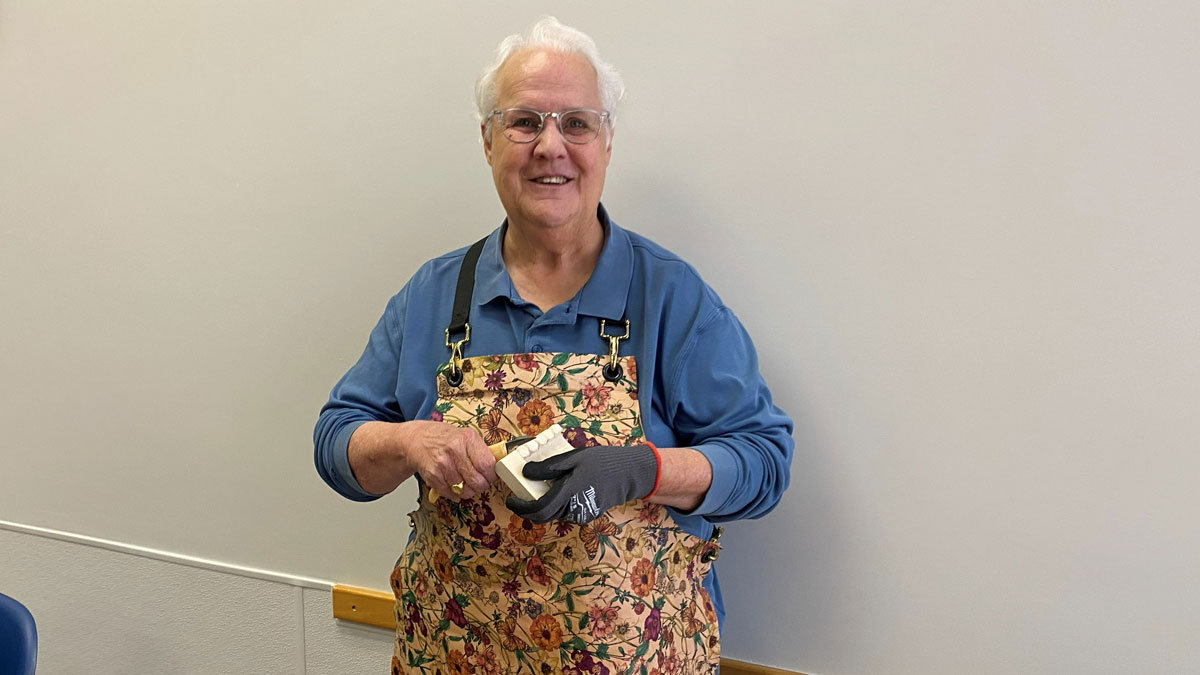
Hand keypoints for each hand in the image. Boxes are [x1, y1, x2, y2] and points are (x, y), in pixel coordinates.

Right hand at [404, 422, 496, 500]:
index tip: (490, 476)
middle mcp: (455, 450)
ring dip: (467, 490)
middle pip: (477, 481)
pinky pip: (450, 493)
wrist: (417, 440)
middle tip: (479, 482)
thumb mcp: (465, 436)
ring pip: (464, 490)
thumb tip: (496, 468)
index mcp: (467, 438)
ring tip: (464, 482)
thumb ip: (481, 451)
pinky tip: (453, 484)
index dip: (491, 475)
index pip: (487, 465)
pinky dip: (454, 493)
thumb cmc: (444, 438)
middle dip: (481, 486)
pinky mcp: (433, 476)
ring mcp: (443, 464)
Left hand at [505, 444, 659, 523]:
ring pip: (554, 514)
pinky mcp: (587, 515)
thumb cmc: (603, 462)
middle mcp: (574, 509)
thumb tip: (525, 472)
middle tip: (521, 491)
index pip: (539, 509)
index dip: (520, 507)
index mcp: (569, 493)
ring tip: (543, 485)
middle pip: (543, 515)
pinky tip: (560, 488)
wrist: (630, 475)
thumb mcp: (574, 457)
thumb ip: (549, 467)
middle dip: (529, 506)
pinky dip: (557, 503)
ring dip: (544, 503)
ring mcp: (582, 515)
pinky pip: (565, 512)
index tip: (510, 499)